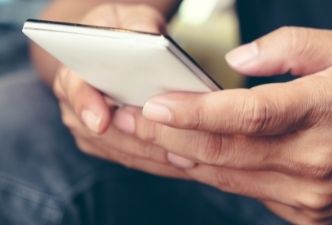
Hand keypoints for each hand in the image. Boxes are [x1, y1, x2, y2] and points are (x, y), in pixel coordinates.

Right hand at [54, 3, 187, 178]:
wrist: (113, 51)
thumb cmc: (121, 33)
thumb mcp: (130, 19)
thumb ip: (138, 27)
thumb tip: (151, 41)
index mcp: (74, 73)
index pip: (75, 89)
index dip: (87, 105)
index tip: (101, 121)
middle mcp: (76, 105)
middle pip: (102, 131)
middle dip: (138, 141)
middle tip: (170, 150)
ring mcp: (90, 128)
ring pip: (120, 150)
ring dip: (152, 157)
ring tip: (185, 160)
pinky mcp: (108, 143)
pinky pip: (130, 158)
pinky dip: (155, 162)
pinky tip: (180, 161)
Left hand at [131, 27, 331, 223]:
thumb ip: (290, 47)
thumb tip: (238, 63)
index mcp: (323, 112)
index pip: (247, 114)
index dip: (196, 111)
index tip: (155, 104)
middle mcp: (312, 160)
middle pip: (224, 150)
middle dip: (168, 135)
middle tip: (128, 119)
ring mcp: (307, 194)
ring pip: (227, 175)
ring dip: (180, 155)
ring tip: (144, 137)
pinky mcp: (303, 212)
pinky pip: (244, 191)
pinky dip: (211, 173)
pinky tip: (186, 156)